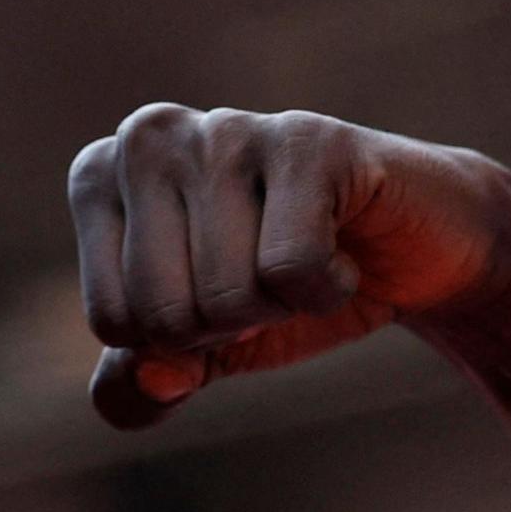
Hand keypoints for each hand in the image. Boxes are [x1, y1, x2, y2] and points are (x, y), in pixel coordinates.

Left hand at [69, 105, 510, 426]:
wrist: (413, 254)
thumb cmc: (284, 292)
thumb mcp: (201, 350)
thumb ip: (142, 383)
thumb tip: (151, 379)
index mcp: (97, 176)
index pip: (113, 322)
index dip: (181, 340)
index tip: (218, 294)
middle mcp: (146, 137)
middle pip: (165, 313)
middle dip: (229, 327)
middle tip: (267, 281)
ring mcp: (226, 128)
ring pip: (226, 293)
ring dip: (281, 307)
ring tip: (306, 258)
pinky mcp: (308, 139)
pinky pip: (290, 268)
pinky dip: (327, 292)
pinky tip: (344, 254)